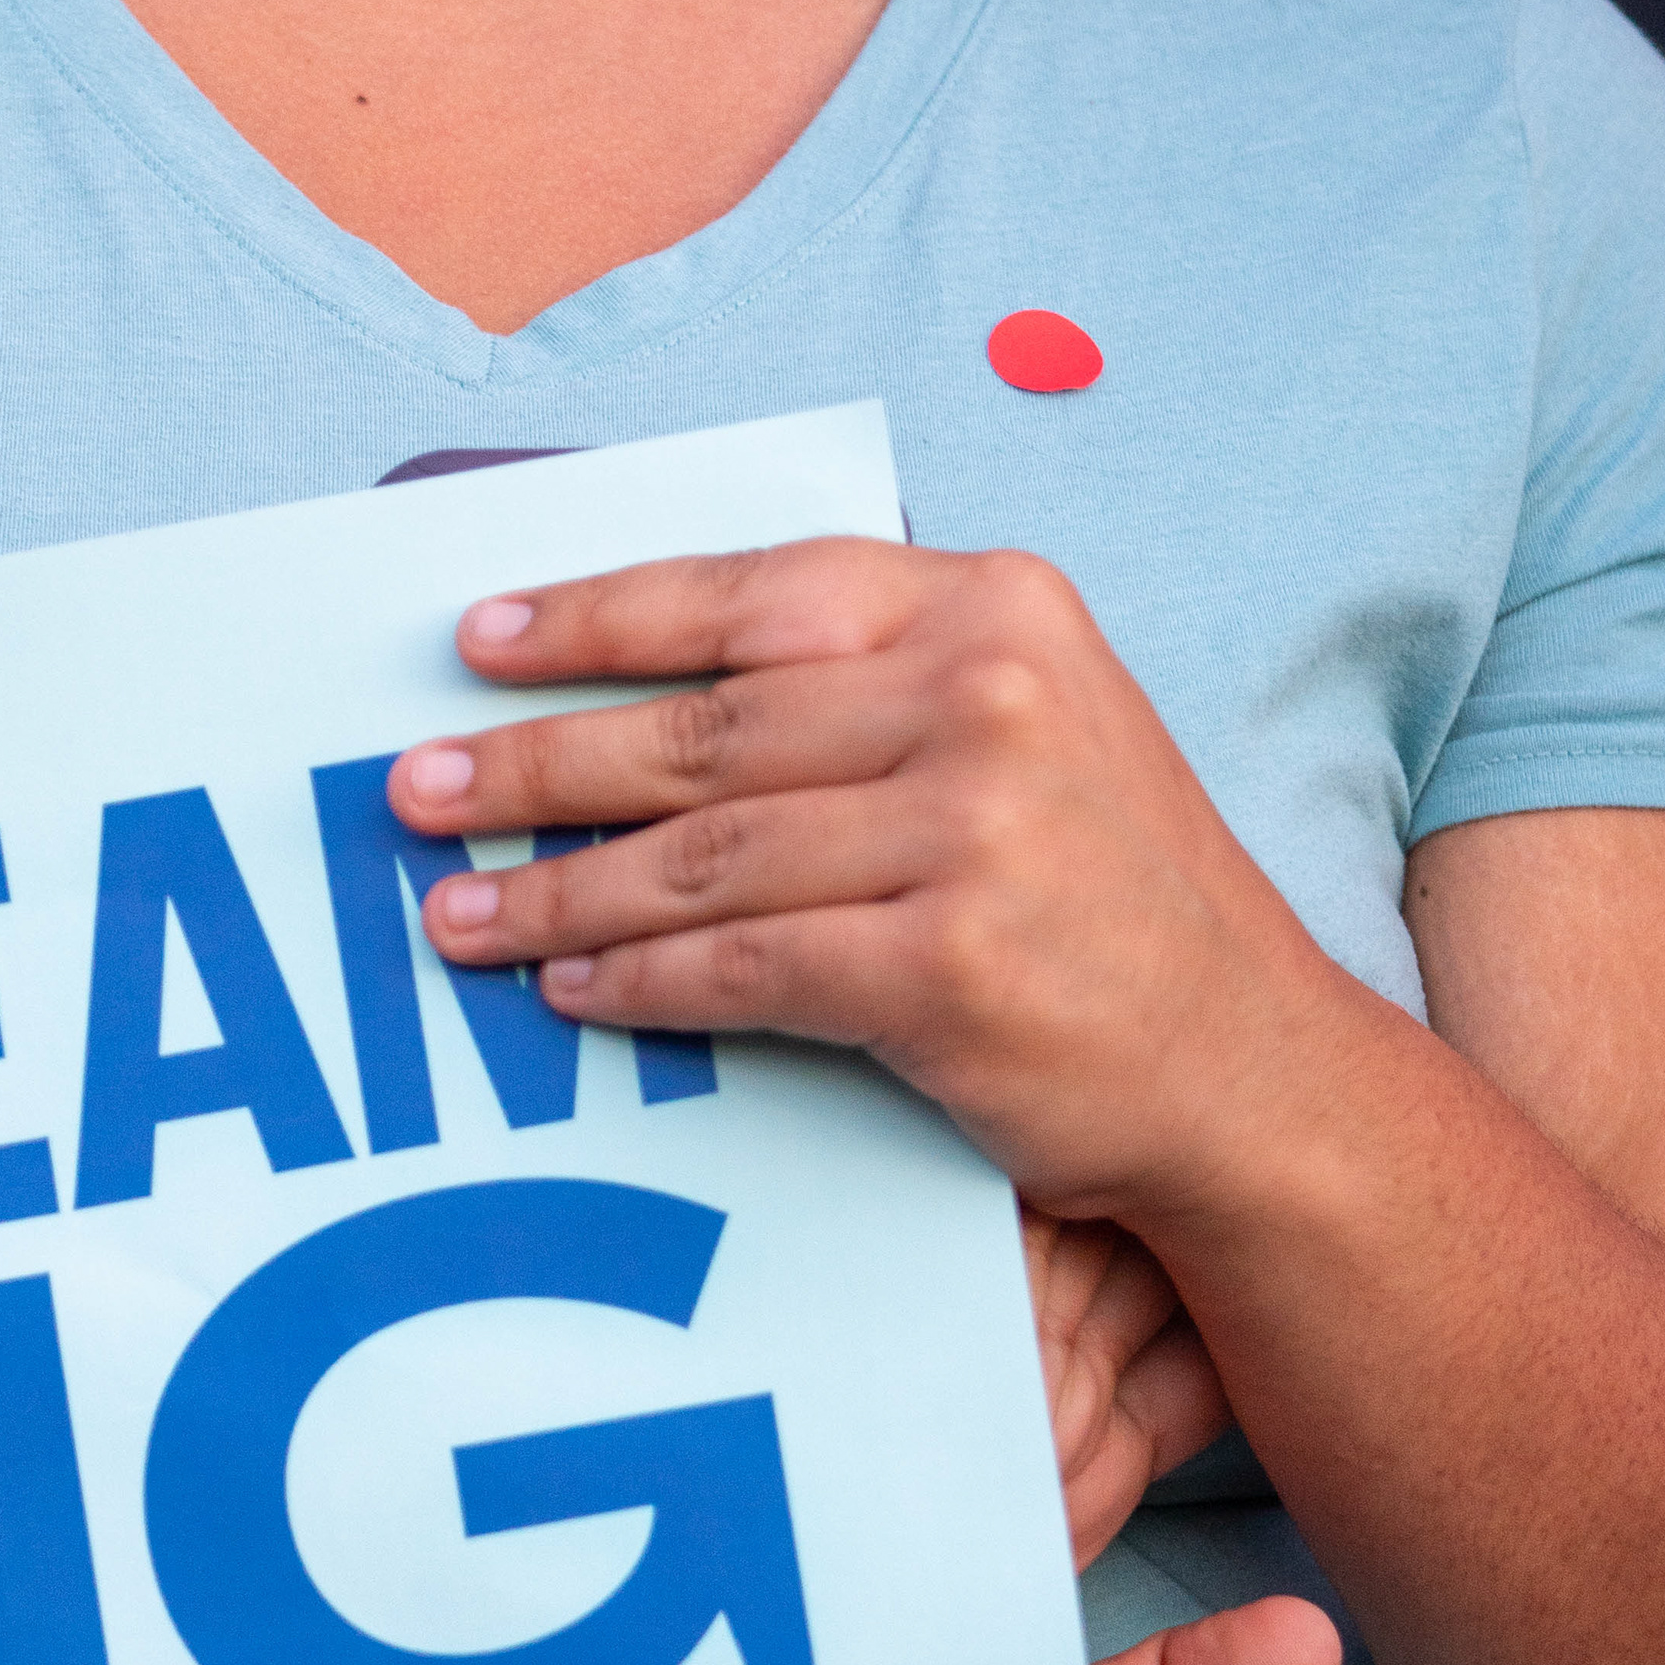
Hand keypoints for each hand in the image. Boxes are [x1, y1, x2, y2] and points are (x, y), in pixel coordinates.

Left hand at [389, 556, 1354, 1664]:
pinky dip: (633, 981)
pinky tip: (566, 989)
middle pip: (700, 726)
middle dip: (533, 763)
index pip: (754, 595)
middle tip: (413, 788)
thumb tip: (661, 693)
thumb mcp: (1035, 728)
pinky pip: (735, 967)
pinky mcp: (942, 964)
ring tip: (454, 911)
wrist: (1251, 1069)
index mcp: (995, 610)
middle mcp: (982, 699)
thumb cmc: (1117, 901)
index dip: (600, 616)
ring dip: (553, 889)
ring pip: (699, 853)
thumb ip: (884, 683)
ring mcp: (968, 830)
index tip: (479, 641)